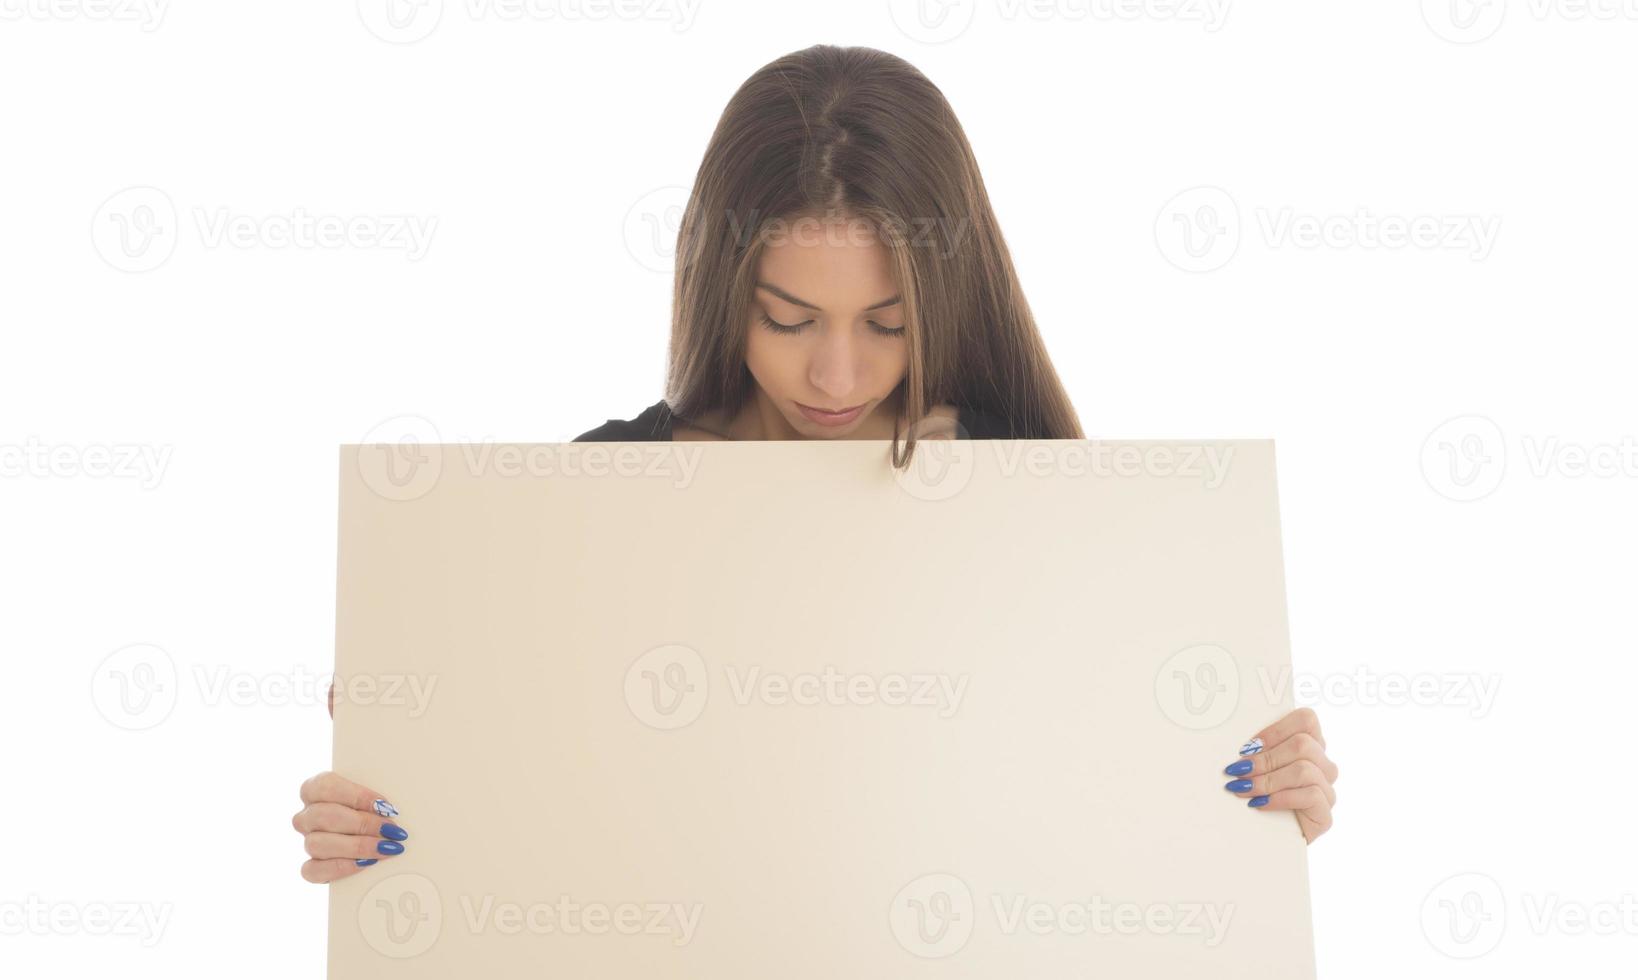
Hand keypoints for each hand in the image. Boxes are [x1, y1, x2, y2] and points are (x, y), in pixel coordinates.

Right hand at [291, 771, 407, 882]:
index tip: (384, 805)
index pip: (326, 785)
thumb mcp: (373, 797)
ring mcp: (307, 842)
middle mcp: (307, 816)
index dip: (356, 796)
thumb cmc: (372, 811)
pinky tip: (366, 863)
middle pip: (322, 815)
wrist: (370, 839)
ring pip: (316, 844)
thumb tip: (389, 810)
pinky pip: (314, 870)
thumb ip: (374, 798)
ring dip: (356, 847)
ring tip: (385, 848)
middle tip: (390, 830)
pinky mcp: (310, 868)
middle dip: (361, 824)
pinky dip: (342, 867)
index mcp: (315, 789)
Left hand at [1222, 707, 1337, 842]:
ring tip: (1243, 788)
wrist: (1265, 841)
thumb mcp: (1255, 769)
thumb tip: (1239, 746)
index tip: (1248, 746)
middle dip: (1265, 758)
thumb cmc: (1257, 797)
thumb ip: (1255, 751)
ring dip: (1268, 779)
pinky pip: (1311, 795)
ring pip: (1304, 770)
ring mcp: (1327, 790)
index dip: (1276, 729)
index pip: (1307, 720)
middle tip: (1239, 770)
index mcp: (1309, 746)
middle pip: (1303, 745)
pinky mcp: (1325, 815)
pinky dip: (1280, 798)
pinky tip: (1259, 804)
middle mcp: (1323, 766)